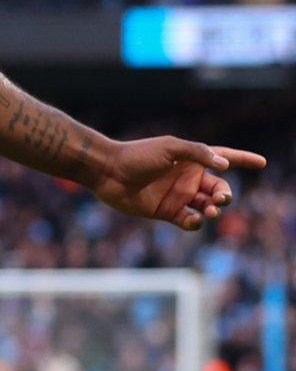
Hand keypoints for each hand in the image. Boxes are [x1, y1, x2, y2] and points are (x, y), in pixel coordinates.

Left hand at [89, 137, 266, 230]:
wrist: (109, 172)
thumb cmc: (137, 155)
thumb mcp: (169, 148)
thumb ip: (198, 153)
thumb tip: (224, 164)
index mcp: (190, 158)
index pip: (222, 157)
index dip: (242, 159)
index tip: (261, 162)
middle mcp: (187, 177)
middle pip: (218, 186)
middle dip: (225, 193)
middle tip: (220, 197)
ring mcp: (178, 195)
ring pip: (208, 206)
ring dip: (215, 208)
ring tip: (211, 208)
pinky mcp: (166, 212)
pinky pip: (190, 221)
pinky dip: (196, 222)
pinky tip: (193, 218)